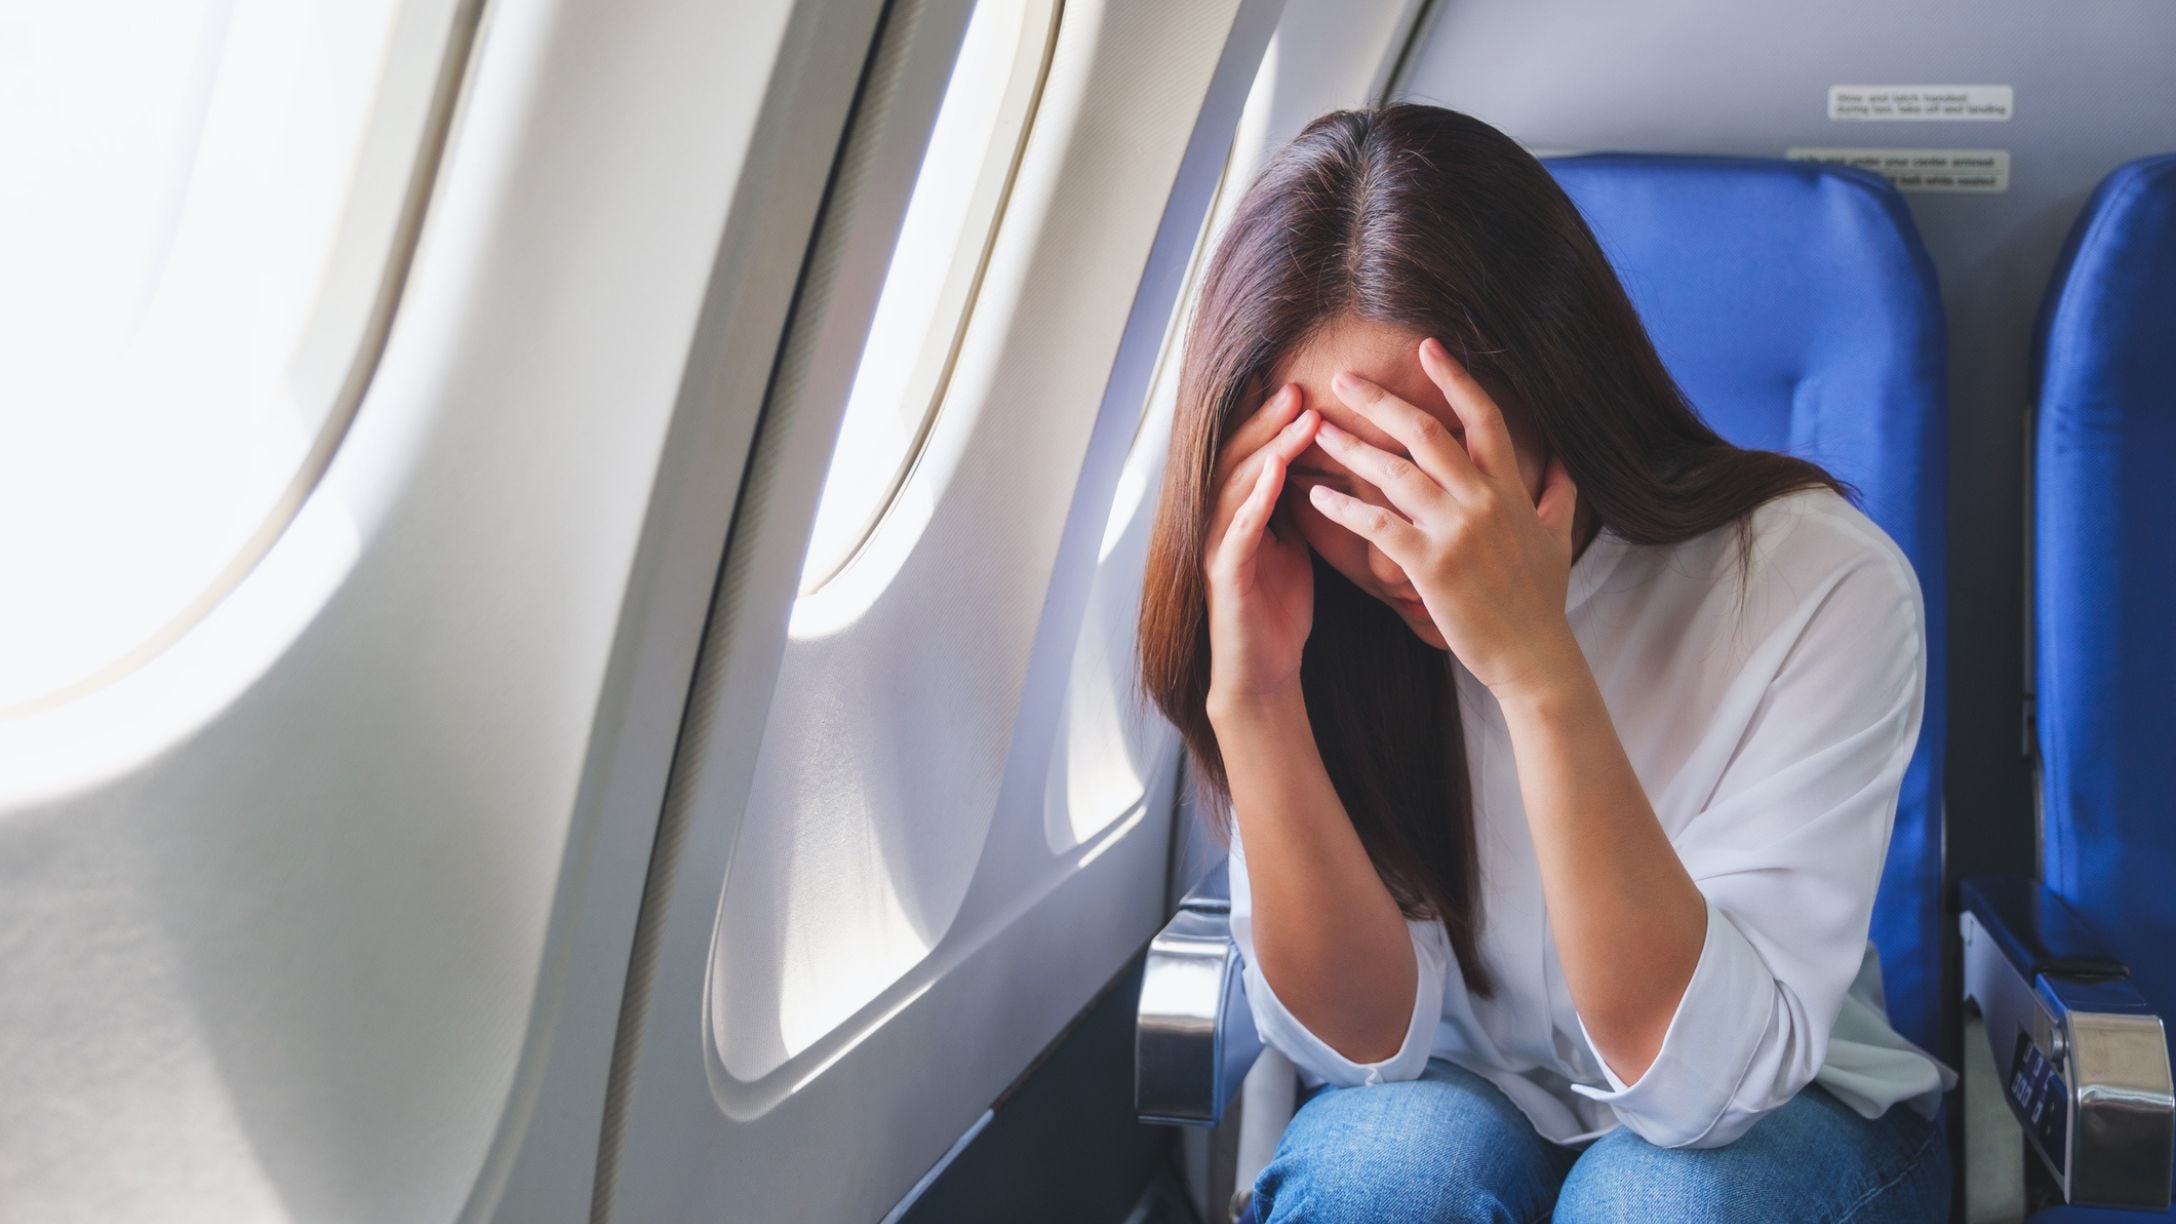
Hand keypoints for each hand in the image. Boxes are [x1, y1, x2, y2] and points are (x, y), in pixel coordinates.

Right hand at [1203, 383, 1321, 709]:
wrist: (1264, 671)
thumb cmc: (1279, 610)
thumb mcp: (1295, 545)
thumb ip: (1298, 506)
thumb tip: (1327, 465)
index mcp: (1240, 512)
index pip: (1251, 453)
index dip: (1266, 417)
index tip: (1294, 381)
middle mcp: (1221, 521)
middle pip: (1239, 457)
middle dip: (1267, 420)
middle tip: (1297, 386)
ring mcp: (1218, 546)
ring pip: (1238, 484)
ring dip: (1268, 447)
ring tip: (1297, 416)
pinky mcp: (1225, 574)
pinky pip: (1239, 529)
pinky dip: (1255, 498)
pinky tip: (1275, 473)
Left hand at [1305, 337, 1580, 698]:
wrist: (1534, 656)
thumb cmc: (1541, 600)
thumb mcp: (1557, 537)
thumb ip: (1558, 492)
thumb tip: (1566, 458)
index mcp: (1510, 488)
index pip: (1483, 417)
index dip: (1455, 379)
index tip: (1427, 347)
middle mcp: (1482, 500)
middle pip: (1425, 433)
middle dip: (1380, 401)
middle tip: (1342, 379)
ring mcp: (1456, 531)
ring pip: (1395, 473)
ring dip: (1350, 448)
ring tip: (1316, 430)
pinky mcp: (1431, 565)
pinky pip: (1378, 526)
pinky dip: (1343, 509)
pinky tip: (1315, 497)